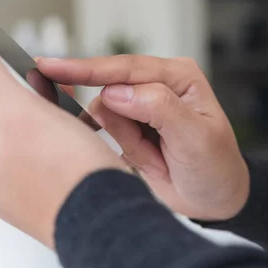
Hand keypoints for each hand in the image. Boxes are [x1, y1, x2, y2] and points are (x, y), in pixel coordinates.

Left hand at [0, 13, 124, 247]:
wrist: (110, 219)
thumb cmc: (67, 175)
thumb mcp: (18, 109)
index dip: (15, 78)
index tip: (40, 83)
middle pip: (6, 106)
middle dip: (38, 99)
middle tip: (61, 110)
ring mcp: (12, 181)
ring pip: (29, 124)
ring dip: (53, 115)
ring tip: (73, 129)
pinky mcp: (38, 185)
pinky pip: (45, 145)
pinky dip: (62, 136)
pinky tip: (76, 144)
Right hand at [37, 55, 249, 220]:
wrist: (213, 200)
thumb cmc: (215, 167)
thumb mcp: (196, 138)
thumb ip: (158, 109)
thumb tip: (115, 92)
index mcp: (178, 76)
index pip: (126, 68)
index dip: (87, 68)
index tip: (52, 67)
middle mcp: (157, 84)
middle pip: (109, 87)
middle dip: (110, 118)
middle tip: (119, 135)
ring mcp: (140, 105)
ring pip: (104, 111)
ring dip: (123, 140)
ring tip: (156, 158)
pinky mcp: (128, 124)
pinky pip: (105, 127)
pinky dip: (114, 143)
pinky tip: (141, 155)